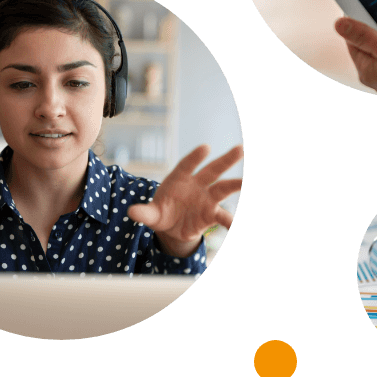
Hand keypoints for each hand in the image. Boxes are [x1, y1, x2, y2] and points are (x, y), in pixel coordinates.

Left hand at [127, 144, 242, 257]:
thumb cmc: (161, 212)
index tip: (206, 148)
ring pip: (223, 188)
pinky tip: (232, 224)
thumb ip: (144, 213)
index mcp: (179, 178)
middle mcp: (196, 184)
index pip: (187, 164)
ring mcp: (206, 198)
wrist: (172, 228)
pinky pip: (222, 216)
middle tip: (239, 148)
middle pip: (212, 169)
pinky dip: (228, 220)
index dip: (196, 156)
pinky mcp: (211, 214)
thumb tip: (131, 212)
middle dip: (225, 160)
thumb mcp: (151, 214)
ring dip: (235, 184)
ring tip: (244, 181)